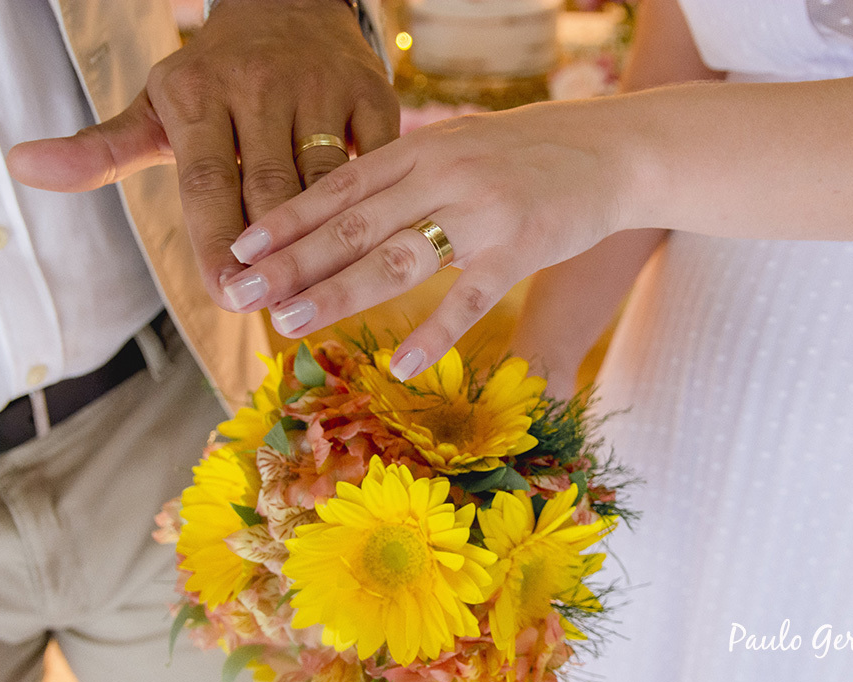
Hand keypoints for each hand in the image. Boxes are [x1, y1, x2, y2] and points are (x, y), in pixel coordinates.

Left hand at [6, 0, 398, 310]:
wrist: (287, 6)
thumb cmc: (215, 77)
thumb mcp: (156, 108)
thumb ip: (102, 149)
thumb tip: (23, 167)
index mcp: (197, 94)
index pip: (206, 185)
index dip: (216, 246)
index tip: (225, 299)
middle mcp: (259, 87)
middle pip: (270, 190)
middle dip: (274, 257)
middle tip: (275, 311)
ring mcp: (321, 88)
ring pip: (328, 182)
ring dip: (328, 243)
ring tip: (324, 296)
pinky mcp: (373, 93)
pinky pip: (378, 161)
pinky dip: (375, 205)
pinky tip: (371, 249)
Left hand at [221, 97, 640, 379]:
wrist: (613, 147)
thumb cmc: (531, 153)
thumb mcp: (461, 145)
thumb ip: (410, 171)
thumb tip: (350, 203)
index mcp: (423, 149)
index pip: (340, 186)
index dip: (286, 218)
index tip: (239, 248)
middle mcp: (443, 174)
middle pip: (353, 224)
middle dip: (291, 262)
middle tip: (240, 294)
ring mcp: (481, 211)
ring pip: (397, 257)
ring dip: (339, 292)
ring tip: (290, 322)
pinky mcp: (521, 246)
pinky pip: (470, 297)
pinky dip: (434, 332)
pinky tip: (401, 365)